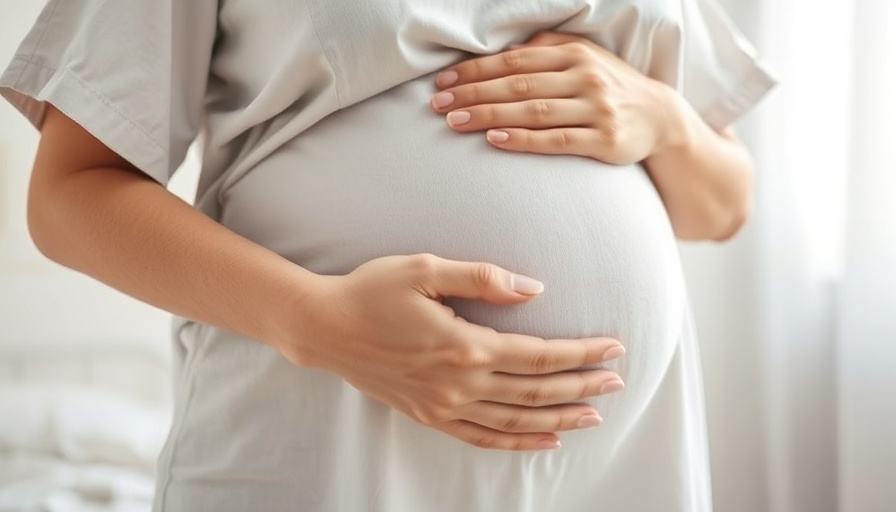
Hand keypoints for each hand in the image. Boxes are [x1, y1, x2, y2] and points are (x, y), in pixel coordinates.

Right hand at [285, 253, 625, 450]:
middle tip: (618, 382)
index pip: (540, 355)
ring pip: (517, 420)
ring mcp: (444, 405)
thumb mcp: (426, 268)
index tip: (613, 349)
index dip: (581, 353)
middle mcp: (460, 383)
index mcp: (465, 345)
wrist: (324, 327)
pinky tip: (544, 439)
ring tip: (594, 415)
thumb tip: (534, 290)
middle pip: (537, 392)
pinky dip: (518, 441)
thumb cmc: (372, 290)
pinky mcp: (429, 415)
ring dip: (560, 419)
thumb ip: (483, 278)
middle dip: (582, 387)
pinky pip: (483, 437)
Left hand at [431, 31, 680, 164]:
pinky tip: (494, 139)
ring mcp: (596, 110)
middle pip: (517, 85)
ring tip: (455, 122)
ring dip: (489, 114)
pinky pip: (556, 141)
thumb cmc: (611, 87)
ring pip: (532, 111)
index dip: (475, 71)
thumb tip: (505, 53)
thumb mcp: (585, 59)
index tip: (443, 82)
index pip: (514, 62)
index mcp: (574, 54)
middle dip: (473, 93)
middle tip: (438, 104)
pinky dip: (523, 139)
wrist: (660, 118)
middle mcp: (585, 78)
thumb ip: (547, 52)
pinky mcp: (604, 141)